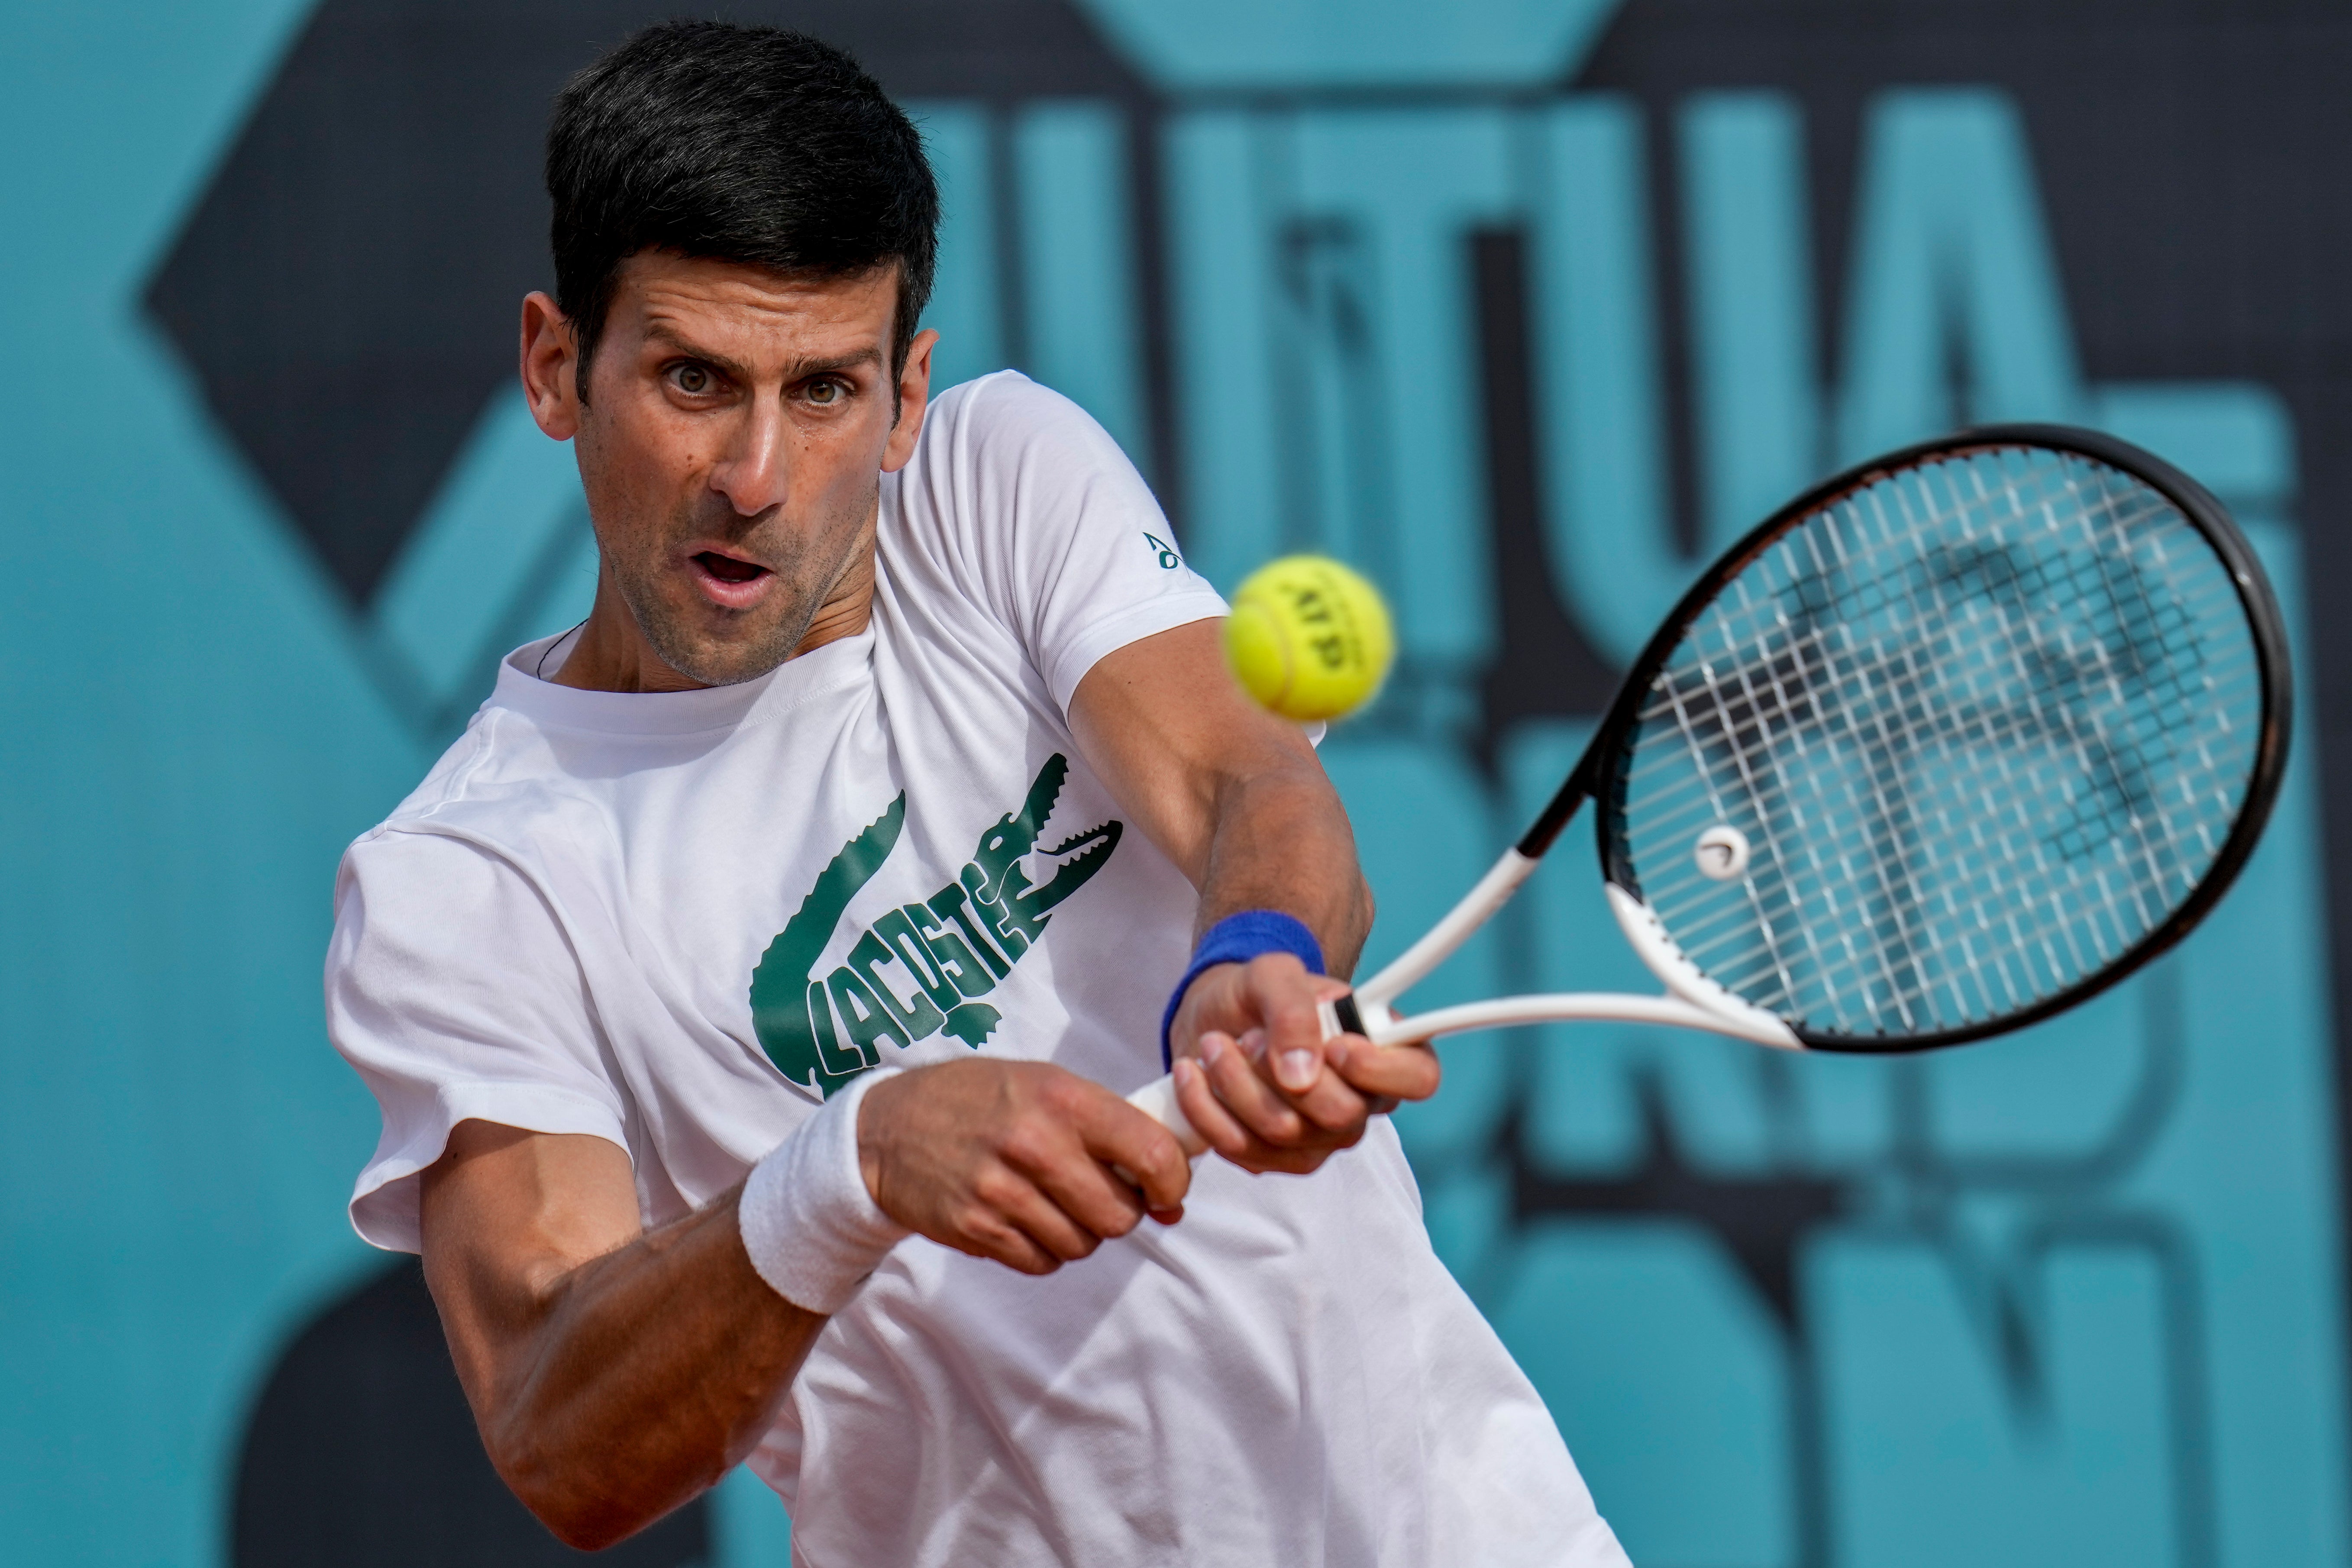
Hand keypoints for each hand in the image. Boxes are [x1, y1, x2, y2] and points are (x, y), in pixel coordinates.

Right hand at [858, 1058, 1191, 1274]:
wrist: (889, 1127)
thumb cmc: (983, 1101)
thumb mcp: (1047, 1085)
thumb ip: (1110, 1128)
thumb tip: (1172, 1193)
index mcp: (1064, 1099)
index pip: (1152, 1154)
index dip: (1172, 1183)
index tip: (1166, 1190)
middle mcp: (1035, 1144)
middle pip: (1120, 1215)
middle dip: (1122, 1213)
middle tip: (1100, 1195)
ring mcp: (1002, 1191)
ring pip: (1082, 1245)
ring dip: (1080, 1233)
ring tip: (1053, 1202)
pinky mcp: (976, 1228)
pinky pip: (1041, 1261)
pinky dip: (1043, 1249)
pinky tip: (1023, 1218)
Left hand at [1167, 953, 1440, 1174]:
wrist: (1215, 1017)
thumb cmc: (1258, 993)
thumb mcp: (1273, 975)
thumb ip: (1294, 1011)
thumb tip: (1301, 1075)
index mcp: (1384, 1048)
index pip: (1420, 1077)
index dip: (1381, 1070)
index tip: (1334, 1046)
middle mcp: (1363, 1101)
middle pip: (1341, 1116)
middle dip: (1279, 1074)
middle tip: (1247, 1036)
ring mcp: (1321, 1138)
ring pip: (1284, 1134)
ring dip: (1234, 1085)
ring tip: (1214, 1046)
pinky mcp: (1277, 1158)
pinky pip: (1243, 1151)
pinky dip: (1207, 1110)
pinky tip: (1194, 1076)